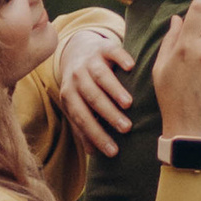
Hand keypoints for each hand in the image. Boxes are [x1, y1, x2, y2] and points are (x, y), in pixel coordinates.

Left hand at [53, 18, 133, 157]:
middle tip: (125, 129)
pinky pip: (112, 51)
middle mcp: (76, 77)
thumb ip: (83, 126)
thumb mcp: (77, 104)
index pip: (82, 118)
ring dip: (114, 90)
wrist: (78, 50)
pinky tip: (131, 67)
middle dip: (108, 114)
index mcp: (69, 95)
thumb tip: (93, 153)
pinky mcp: (103, 47)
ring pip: (100, 76)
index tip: (113, 151)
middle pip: (92, 98)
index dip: (96, 135)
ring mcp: (90, 60)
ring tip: (128, 104)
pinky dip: (121, 58)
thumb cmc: (82, 86)